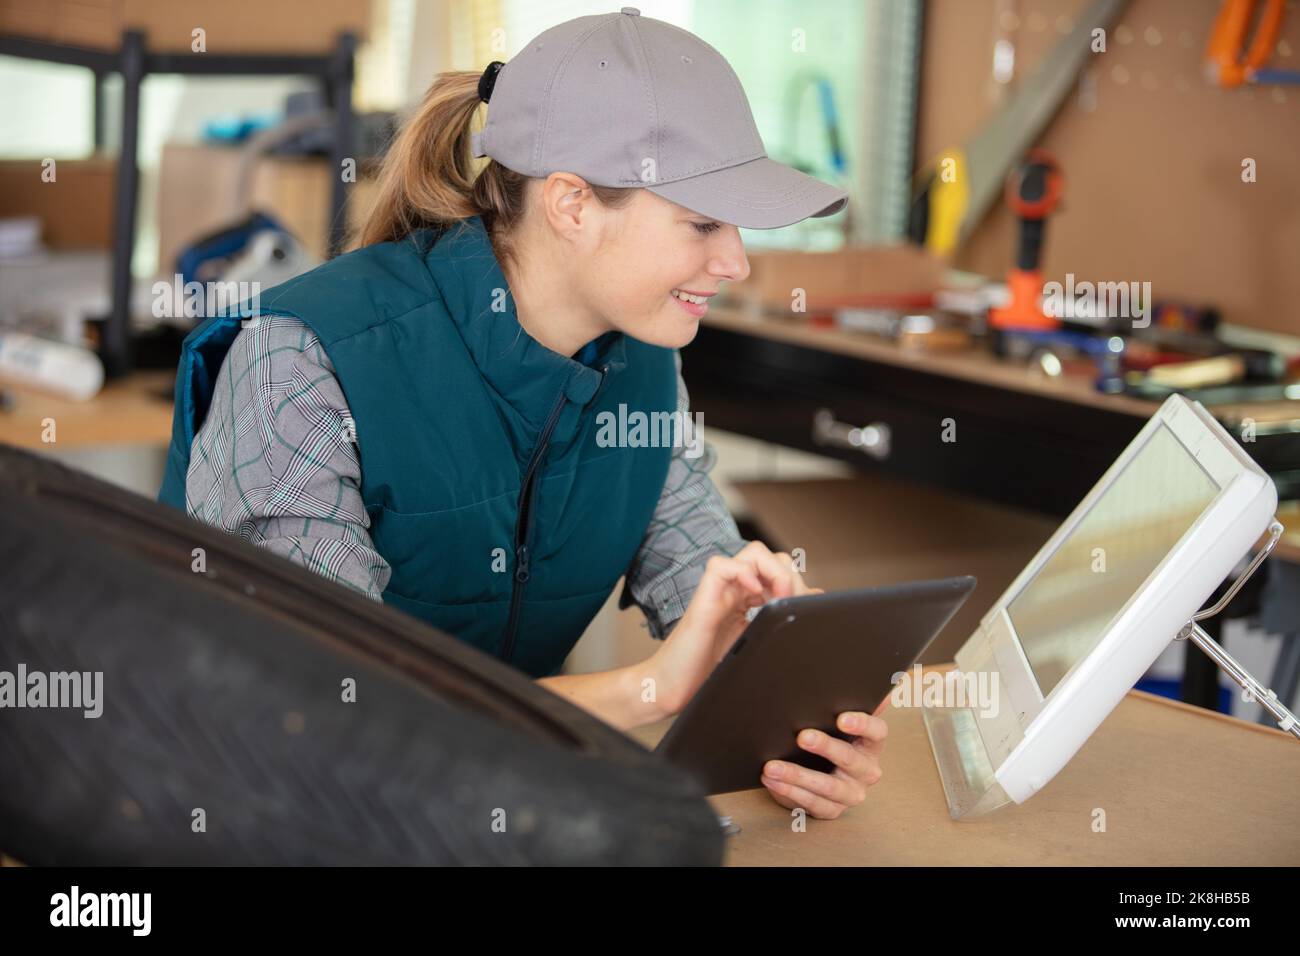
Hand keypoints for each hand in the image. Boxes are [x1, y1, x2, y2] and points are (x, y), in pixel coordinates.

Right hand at [649, 541, 817, 716]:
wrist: (671, 690)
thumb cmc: (707, 673)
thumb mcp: (755, 646)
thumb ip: (780, 624)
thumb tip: (814, 598)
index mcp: (747, 602)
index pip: (779, 571)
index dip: (797, 583)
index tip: (802, 608)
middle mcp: (734, 593)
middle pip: (770, 557)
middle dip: (789, 575)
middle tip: (790, 602)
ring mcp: (718, 593)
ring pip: (751, 553)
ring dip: (773, 570)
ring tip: (776, 596)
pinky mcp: (703, 600)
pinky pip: (720, 566)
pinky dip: (741, 572)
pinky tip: (753, 594)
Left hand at [761, 700, 888, 819]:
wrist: (815, 771)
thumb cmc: (830, 737)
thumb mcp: (836, 718)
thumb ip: (849, 697)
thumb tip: (874, 679)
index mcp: (870, 743)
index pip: (877, 732)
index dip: (862, 724)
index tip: (841, 718)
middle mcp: (865, 770)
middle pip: (851, 759)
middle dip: (826, 747)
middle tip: (802, 736)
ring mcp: (849, 792)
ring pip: (828, 787)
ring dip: (798, 775)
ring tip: (773, 766)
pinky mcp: (830, 809)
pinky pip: (812, 803)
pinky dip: (789, 792)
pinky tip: (772, 780)